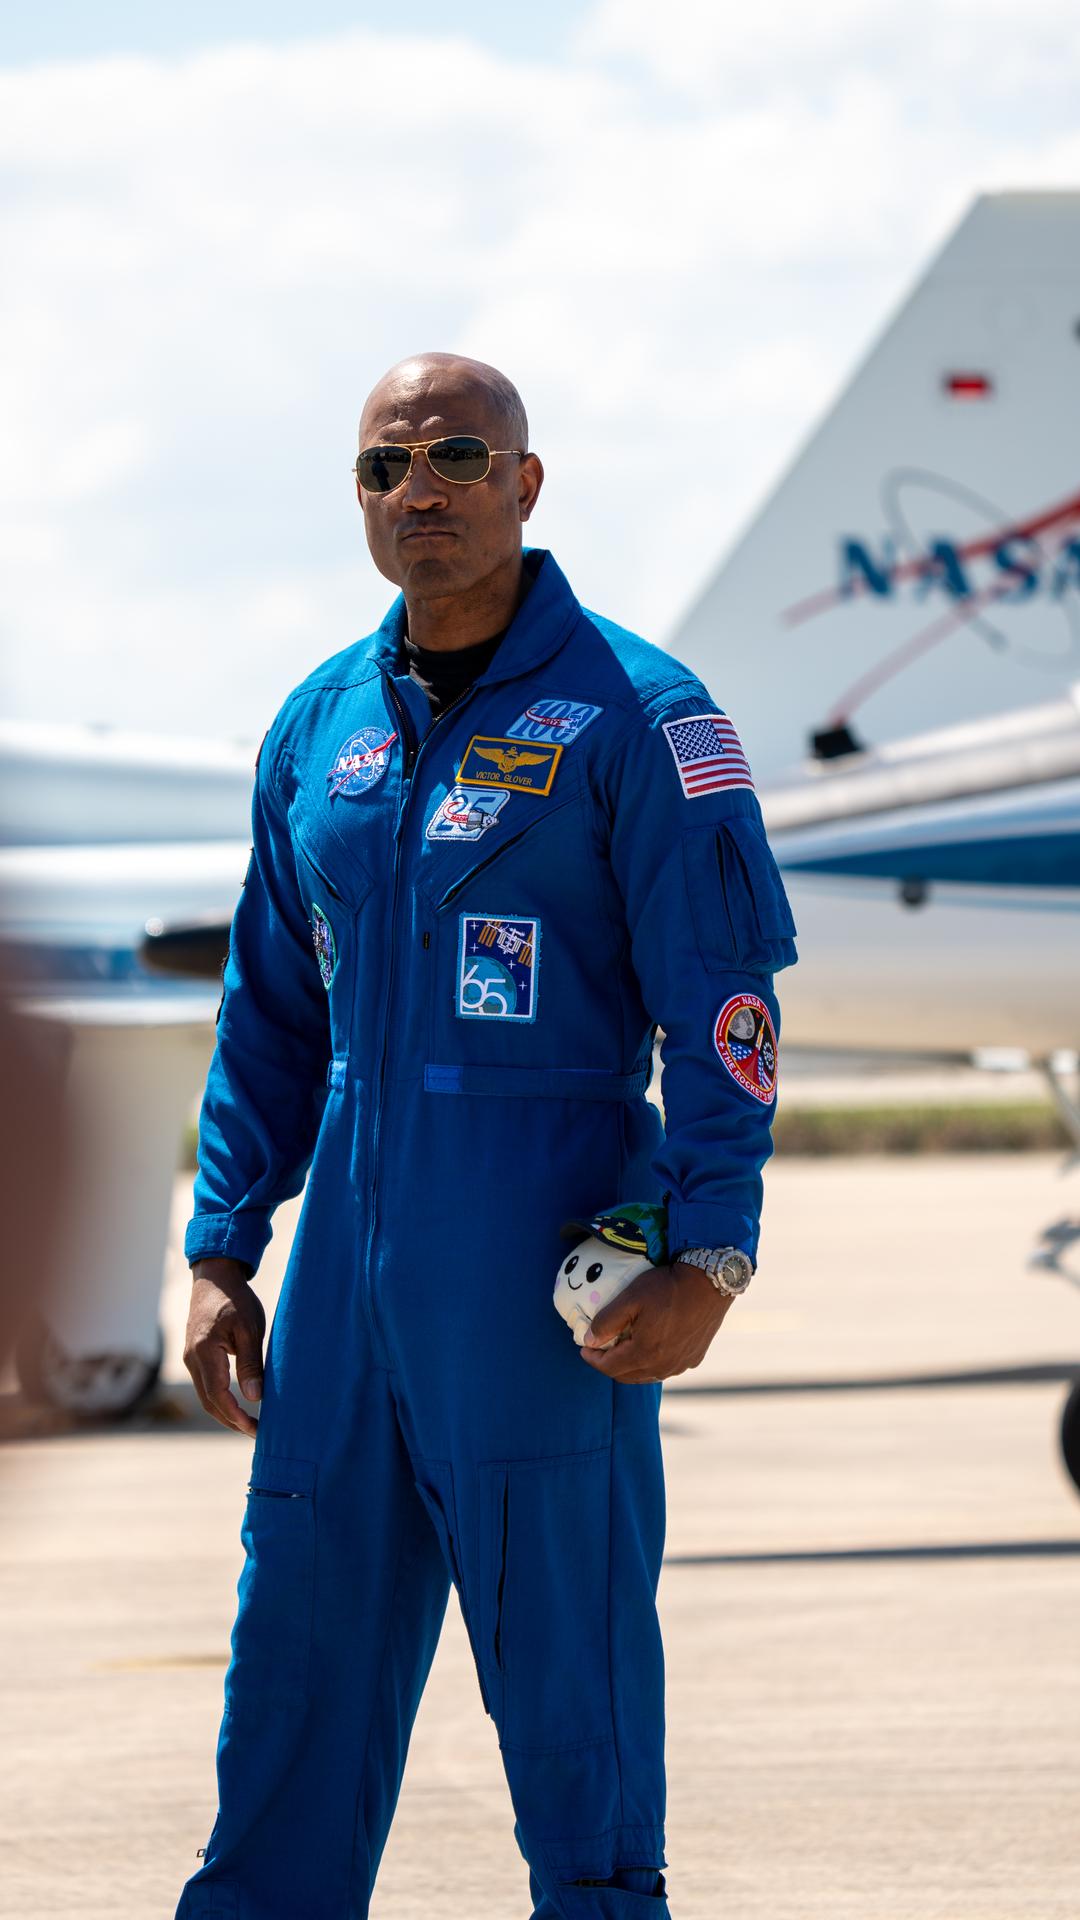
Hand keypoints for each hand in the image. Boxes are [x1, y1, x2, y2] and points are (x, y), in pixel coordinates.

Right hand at [184, 1258, 265, 1436]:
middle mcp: (192, 1359)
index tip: (255, 1428)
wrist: (214, 1277)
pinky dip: (221, 1399)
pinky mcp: (195, 1356)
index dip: (235, 1416)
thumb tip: (254, 1398)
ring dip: (225, 1413)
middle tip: (257, 1433)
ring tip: (249, 1424)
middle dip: (231, 1421)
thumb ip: (250, 1363)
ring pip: (206, 1396)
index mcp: (204, 1352)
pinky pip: (206, 1385)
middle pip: (209, 1402)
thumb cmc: (235, 1300)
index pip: (217, 1396)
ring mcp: (190, 1358)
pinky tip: (238, 1404)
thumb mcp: (249, 1328)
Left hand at [580, 1260, 735, 1383]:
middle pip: (627, 1376)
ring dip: (631, 1365)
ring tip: (623, 1348)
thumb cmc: (667, 1287)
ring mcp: (681, 1364)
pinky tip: (650, 1346)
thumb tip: (589, 1341)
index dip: (593, 1359)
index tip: (584, 1349)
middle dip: (610, 1365)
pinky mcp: (694, 1358)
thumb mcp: (630, 1298)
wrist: (709, 1281)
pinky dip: (652, 1362)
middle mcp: (663, 1366)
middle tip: (601, 1349)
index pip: (610, 1368)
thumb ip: (606, 1321)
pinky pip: (666, 1368)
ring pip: (647, 1375)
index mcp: (645, 1353)